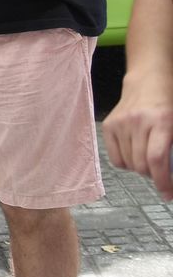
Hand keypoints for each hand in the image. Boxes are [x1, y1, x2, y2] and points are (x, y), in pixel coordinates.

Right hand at [104, 73, 172, 199]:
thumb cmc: (169, 105)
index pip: (156, 158)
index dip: (163, 181)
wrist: (148, 82)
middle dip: (153, 176)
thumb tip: (170, 172)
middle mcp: (138, 122)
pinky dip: (126, 163)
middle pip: (141, 164)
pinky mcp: (109, 125)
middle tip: (161, 174)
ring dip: (140, 169)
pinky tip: (134, 155)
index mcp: (161, 121)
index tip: (168, 194)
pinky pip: (115, 158)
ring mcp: (120, 123)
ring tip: (148, 160)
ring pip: (129, 164)